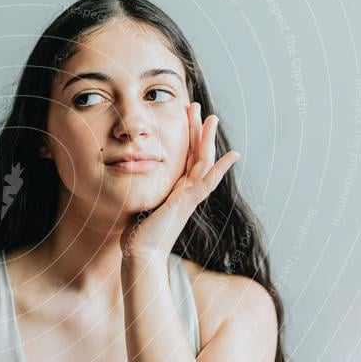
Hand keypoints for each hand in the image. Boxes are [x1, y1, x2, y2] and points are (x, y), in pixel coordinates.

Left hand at [119, 102, 239, 261]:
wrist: (141, 255)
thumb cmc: (136, 235)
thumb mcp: (139, 204)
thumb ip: (141, 190)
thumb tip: (129, 178)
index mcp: (175, 189)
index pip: (184, 157)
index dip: (187, 136)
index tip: (186, 116)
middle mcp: (185, 191)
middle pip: (196, 154)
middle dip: (197, 129)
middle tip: (197, 106)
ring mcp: (188, 197)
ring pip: (203, 162)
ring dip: (207, 140)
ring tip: (212, 118)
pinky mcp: (186, 204)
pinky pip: (206, 183)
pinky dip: (219, 169)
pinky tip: (232, 155)